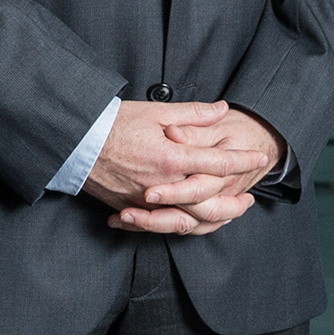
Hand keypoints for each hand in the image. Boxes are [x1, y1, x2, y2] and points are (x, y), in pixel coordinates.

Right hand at [84, 100, 275, 235]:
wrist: (74, 143)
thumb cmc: (112, 124)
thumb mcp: (155, 111)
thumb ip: (193, 114)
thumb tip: (221, 110)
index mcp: (172, 158)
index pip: (218, 163)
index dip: (243, 160)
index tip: (259, 158)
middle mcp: (163, 185)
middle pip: (209, 203)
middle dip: (233, 203)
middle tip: (249, 200)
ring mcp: (146, 201)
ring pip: (188, 220)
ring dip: (212, 218)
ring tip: (227, 214)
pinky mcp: (132, 208)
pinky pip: (162, 224)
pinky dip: (182, 224)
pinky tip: (193, 221)